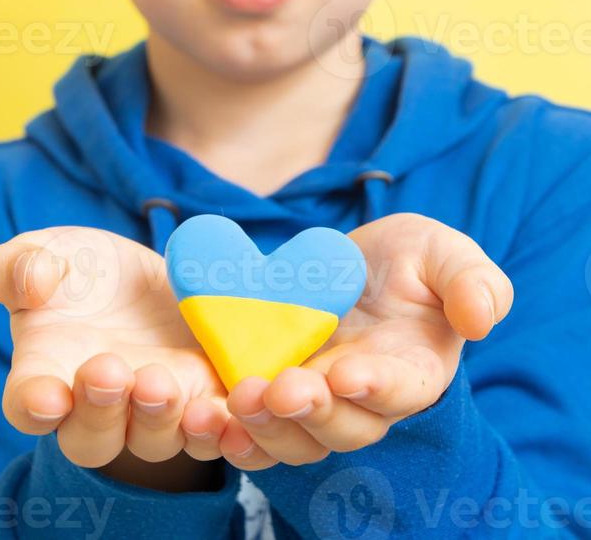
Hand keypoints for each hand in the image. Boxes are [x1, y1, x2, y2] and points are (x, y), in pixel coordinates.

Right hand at [0, 227, 276, 471]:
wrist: (149, 272)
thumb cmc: (81, 269)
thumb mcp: (46, 251)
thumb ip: (19, 266)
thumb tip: (33, 284)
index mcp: (47, 373)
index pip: (29, 403)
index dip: (35, 405)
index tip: (47, 396)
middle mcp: (99, 407)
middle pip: (92, 437)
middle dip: (102, 411)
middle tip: (115, 372)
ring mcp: (156, 410)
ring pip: (156, 438)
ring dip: (163, 420)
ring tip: (168, 385)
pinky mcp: (207, 399)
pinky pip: (217, 432)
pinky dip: (227, 433)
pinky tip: (237, 416)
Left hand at [218, 212, 513, 469]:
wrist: (352, 262)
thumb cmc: (410, 260)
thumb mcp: (443, 252)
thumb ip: (472, 282)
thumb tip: (483, 318)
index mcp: (412, 370)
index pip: (401, 391)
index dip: (378, 388)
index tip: (350, 373)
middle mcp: (363, 400)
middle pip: (343, 427)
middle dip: (313, 413)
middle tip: (282, 389)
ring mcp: (314, 400)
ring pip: (294, 437)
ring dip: (267, 427)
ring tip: (240, 399)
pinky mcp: (270, 391)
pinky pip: (253, 426)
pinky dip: (232, 430)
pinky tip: (208, 415)